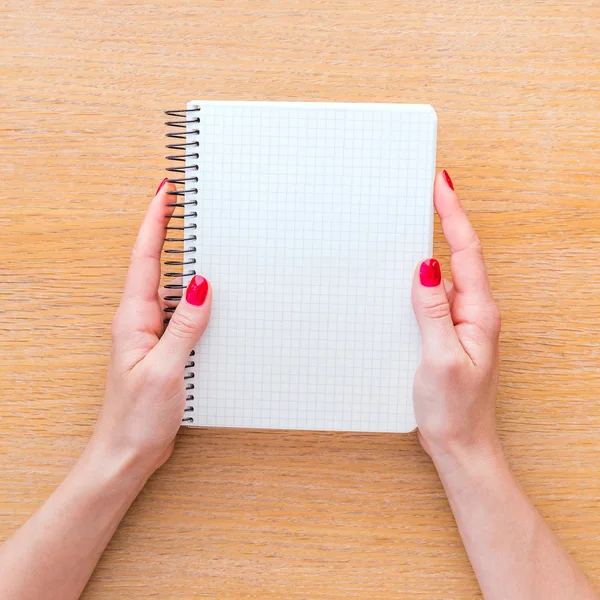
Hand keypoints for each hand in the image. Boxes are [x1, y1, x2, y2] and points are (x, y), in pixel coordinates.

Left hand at [93, 179, 211, 476]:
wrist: (127, 453)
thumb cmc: (137, 418)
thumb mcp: (164, 369)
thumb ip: (185, 326)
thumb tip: (202, 285)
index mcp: (133, 318)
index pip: (145, 258)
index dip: (155, 221)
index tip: (165, 192)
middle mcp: (139, 321)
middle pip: (155, 265)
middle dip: (167, 230)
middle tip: (185, 203)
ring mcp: (150, 334)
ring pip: (171, 289)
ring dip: (185, 265)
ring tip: (205, 243)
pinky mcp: (162, 349)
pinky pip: (180, 313)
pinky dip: (195, 299)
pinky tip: (210, 299)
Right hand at [412, 170, 501, 467]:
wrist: (460, 443)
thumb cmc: (454, 408)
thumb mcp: (440, 358)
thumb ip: (432, 311)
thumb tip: (426, 267)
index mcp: (478, 313)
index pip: (465, 253)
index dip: (453, 215)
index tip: (441, 185)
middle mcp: (473, 312)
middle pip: (460, 255)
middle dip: (446, 218)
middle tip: (428, 190)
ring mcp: (460, 322)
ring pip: (446, 274)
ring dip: (434, 244)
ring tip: (418, 219)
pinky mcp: (446, 333)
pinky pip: (435, 295)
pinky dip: (422, 276)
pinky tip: (408, 272)